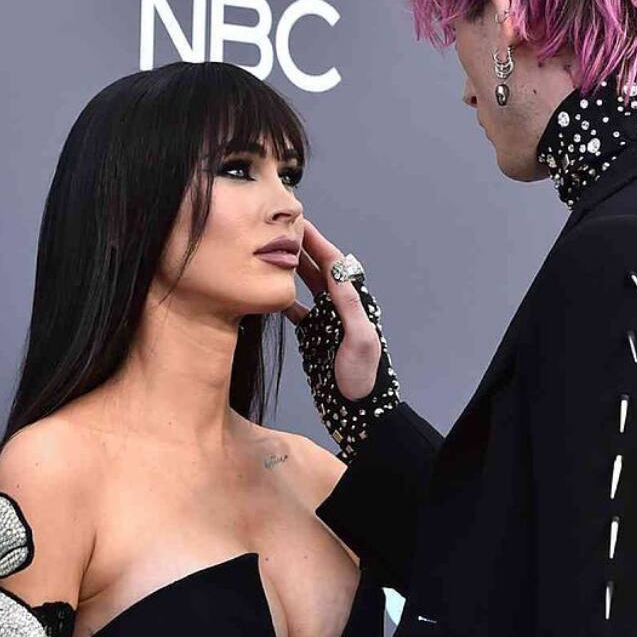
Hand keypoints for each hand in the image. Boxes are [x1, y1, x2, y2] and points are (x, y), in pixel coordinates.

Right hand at [285, 221, 401, 460]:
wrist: (359, 411)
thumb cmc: (365, 378)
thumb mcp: (361, 340)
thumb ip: (350, 305)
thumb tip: (338, 271)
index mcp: (354, 304)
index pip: (334, 265)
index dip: (318, 243)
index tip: (300, 225)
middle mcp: (340, 308)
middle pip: (319, 271)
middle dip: (302, 249)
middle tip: (281, 230)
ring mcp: (326, 322)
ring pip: (307, 287)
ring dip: (292, 270)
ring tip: (272, 252)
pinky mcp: (313, 338)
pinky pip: (297, 311)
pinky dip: (284, 299)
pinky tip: (270, 291)